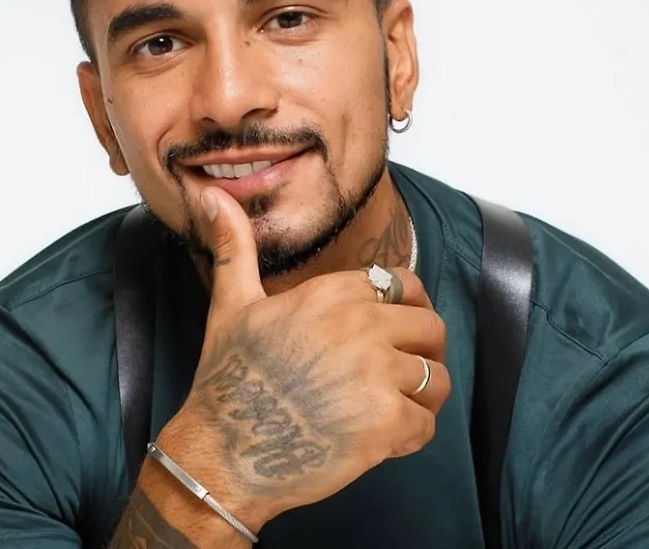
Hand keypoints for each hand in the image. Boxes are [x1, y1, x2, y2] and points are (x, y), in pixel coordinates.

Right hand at [157, 186, 451, 531]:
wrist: (221, 453)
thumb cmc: (227, 381)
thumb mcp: (231, 304)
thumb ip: (234, 247)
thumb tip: (211, 195)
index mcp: (332, 293)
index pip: (404, 285)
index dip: (406, 309)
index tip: (392, 333)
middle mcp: (360, 325)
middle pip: (431, 327)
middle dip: (421, 352)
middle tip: (395, 376)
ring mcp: (376, 374)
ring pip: (437, 378)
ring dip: (420, 397)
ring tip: (389, 409)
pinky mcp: (386, 423)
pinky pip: (427, 425)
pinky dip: (410, 437)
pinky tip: (378, 440)